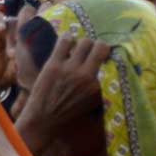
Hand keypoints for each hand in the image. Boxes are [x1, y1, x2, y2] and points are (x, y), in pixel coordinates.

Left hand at [13, 34, 107, 155]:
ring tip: (78, 45)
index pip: (111, 62)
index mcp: (98, 86)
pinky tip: (67, 40)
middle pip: (99, 47)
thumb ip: (101, 87)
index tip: (105, 53)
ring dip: (82, 41)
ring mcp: (70, 69)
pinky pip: (64, 42)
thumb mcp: (92, 102)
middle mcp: (87, 76)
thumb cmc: (69, 110)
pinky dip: (67, 38)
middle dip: (96, 44)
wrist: (44, 117)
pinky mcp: (53, 65)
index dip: (107, 55)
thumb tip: (110, 69)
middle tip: (92, 46)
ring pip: (83, 42)